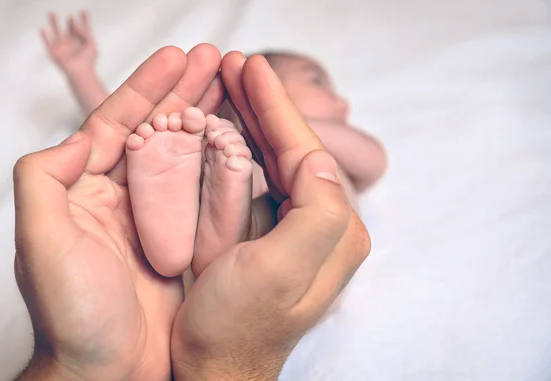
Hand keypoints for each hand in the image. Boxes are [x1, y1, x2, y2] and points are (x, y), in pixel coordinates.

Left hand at [14, 44, 223, 380]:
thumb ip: (42, 182)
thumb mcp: (41, 244)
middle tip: (218, 60)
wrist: (110, 373)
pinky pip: (204, 193)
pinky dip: (221, 163)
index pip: (117, 123)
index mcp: (84, 191)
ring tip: (235, 87)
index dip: (147, 88)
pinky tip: (241, 141)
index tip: (178, 57)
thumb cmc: (71, 316)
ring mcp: (155, 219)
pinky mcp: (182, 241)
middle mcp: (121, 198)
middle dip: (185, 92)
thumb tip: (78, 137)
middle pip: (156, 131)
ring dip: (207, 118)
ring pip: (185, 155)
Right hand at [40, 12, 97, 74]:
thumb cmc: (88, 61)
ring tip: (51, 14)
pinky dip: (44, 36)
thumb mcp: (91, 44)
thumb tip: (77, 25)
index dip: (83, 21)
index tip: (84, 12)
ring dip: (54, 23)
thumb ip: (85, 32)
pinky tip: (42, 29)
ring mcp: (62, 48)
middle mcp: (72, 44)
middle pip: (69, 30)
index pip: (82, 29)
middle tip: (70, 16)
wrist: (80, 72)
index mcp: (82, 43)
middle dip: (69, 23)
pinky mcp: (54, 52)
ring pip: (56, 32)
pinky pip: (47, 42)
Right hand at [171, 53, 371, 379]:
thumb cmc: (238, 327)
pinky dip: (245, 146)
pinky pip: (261, 179)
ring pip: (277, 159)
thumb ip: (315, 214)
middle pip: (294, 149)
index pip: (305, 152)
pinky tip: (231, 126)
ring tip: (234, 84)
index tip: (250, 69)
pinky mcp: (272, 236)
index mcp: (333, 231)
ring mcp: (298, 231)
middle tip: (239, 65)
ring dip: (255, 118)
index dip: (276, 107)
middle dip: (266, 105)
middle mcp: (323, 227)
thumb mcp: (278, 272)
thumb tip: (319, 160)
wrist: (216, 367)